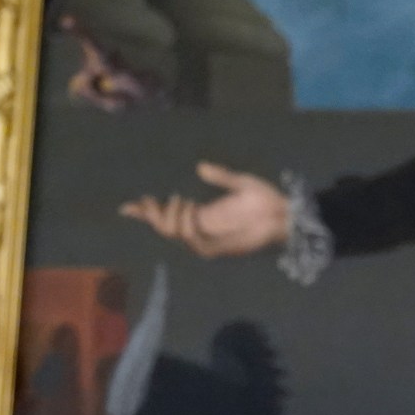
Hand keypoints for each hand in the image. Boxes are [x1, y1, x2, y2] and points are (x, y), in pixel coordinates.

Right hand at [119, 162, 290, 257]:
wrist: (287, 215)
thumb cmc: (267, 200)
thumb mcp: (240, 183)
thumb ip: (220, 176)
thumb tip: (200, 167)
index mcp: (203, 216)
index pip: (169, 217)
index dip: (147, 213)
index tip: (127, 206)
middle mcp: (203, 229)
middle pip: (165, 228)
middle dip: (153, 214)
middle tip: (154, 199)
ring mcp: (211, 239)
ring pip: (176, 234)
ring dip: (172, 217)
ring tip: (181, 200)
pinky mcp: (221, 247)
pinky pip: (195, 241)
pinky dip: (187, 227)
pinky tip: (190, 211)